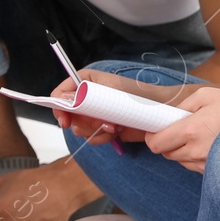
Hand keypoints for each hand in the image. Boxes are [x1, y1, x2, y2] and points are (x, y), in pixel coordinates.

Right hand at [51, 68, 187, 144]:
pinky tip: (116, 131)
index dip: (59, 107)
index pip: (60, 94)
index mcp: (85, 82)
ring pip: (79, 128)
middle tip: (96, 123)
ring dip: (95, 130)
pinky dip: (103, 137)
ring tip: (113, 126)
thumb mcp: (108, 88)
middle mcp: (86, 98)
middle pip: (68, 114)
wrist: (160, 110)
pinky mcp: (104, 129)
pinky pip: (93, 138)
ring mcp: (95, 114)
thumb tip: (60, 98)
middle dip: (82, 122)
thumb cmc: (137, 93)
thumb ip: (82, 93)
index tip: (64, 120)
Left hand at [145, 88, 219, 173]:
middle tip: (184, 129)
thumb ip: (182, 107)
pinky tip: (214, 146)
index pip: (156, 143)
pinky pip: (197, 167)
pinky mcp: (219, 174)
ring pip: (182, 161)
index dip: (152, 136)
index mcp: (192, 130)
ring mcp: (209, 166)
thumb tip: (166, 117)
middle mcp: (198, 152)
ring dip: (185, 150)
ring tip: (204, 136)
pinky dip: (198, 158)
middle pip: (166, 153)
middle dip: (169, 142)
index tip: (155, 130)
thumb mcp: (208, 96)